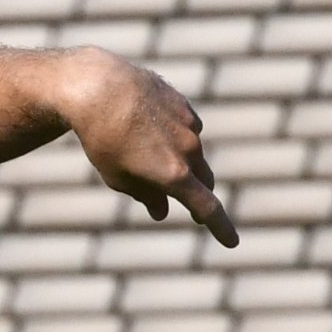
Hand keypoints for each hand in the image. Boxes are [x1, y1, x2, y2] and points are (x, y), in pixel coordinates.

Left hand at [59, 53, 237, 245]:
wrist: (99, 88)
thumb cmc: (102, 139)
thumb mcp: (117, 177)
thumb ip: (145, 196)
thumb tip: (162, 212)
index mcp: (174, 175)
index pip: (208, 208)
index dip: (221, 227)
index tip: (232, 243)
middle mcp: (189, 151)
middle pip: (205, 182)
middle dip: (198, 194)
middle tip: (188, 204)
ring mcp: (189, 127)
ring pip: (195, 155)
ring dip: (182, 163)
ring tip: (146, 154)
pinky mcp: (185, 107)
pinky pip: (188, 131)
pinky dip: (177, 138)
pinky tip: (151, 130)